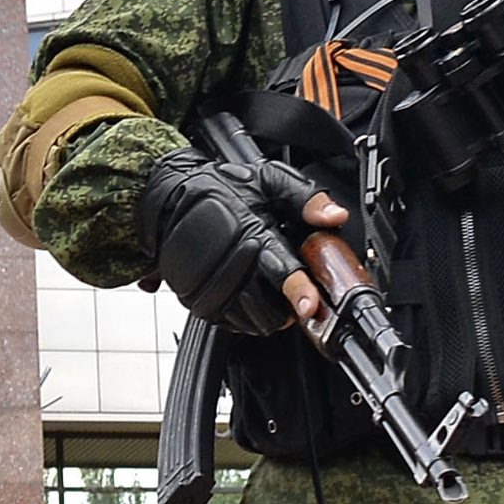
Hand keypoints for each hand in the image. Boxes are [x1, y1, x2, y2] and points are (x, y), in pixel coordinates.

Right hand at [137, 152, 347, 336]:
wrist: (169, 198)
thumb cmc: (222, 188)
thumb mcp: (269, 180)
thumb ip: (306, 198)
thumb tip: (335, 216)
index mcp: (251, 234)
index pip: (280, 270)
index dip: (297, 289)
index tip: (310, 305)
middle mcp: (227, 263)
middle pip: (267, 307)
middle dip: (287, 307)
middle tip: (296, 293)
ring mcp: (208, 286)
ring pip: (250, 320)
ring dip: (268, 314)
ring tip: (271, 293)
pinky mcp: (196, 300)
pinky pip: (229, 324)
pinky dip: (246, 317)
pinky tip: (249, 296)